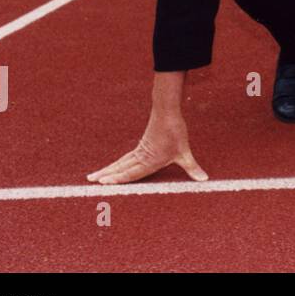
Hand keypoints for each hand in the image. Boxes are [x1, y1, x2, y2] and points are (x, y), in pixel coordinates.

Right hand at [88, 72, 207, 183]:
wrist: (168, 112)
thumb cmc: (175, 132)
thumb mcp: (185, 153)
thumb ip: (192, 168)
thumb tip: (204, 179)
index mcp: (151, 160)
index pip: (132, 172)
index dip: (118, 178)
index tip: (105, 183)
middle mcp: (142, 156)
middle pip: (121, 167)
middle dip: (106, 175)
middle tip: (90, 181)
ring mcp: (139, 151)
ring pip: (120, 162)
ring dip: (107, 169)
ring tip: (93, 176)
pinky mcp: (140, 146)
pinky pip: (125, 158)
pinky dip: (117, 164)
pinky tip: (112, 168)